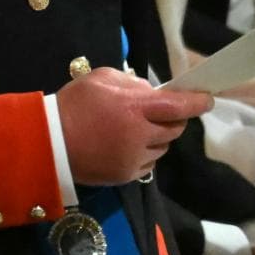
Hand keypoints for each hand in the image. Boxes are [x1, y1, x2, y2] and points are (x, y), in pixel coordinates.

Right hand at [56, 68, 212, 185]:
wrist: (48, 143)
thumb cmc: (74, 105)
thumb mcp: (101, 80)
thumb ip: (131, 83)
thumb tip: (152, 93)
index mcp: (134, 108)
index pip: (178, 106)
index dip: (196, 103)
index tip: (207, 100)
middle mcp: (140, 136)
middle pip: (175, 129)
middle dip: (173, 119)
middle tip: (159, 112)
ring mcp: (134, 158)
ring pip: (163, 148)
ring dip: (158, 138)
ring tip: (137, 130)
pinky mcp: (126, 175)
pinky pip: (148, 164)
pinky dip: (145, 154)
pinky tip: (126, 146)